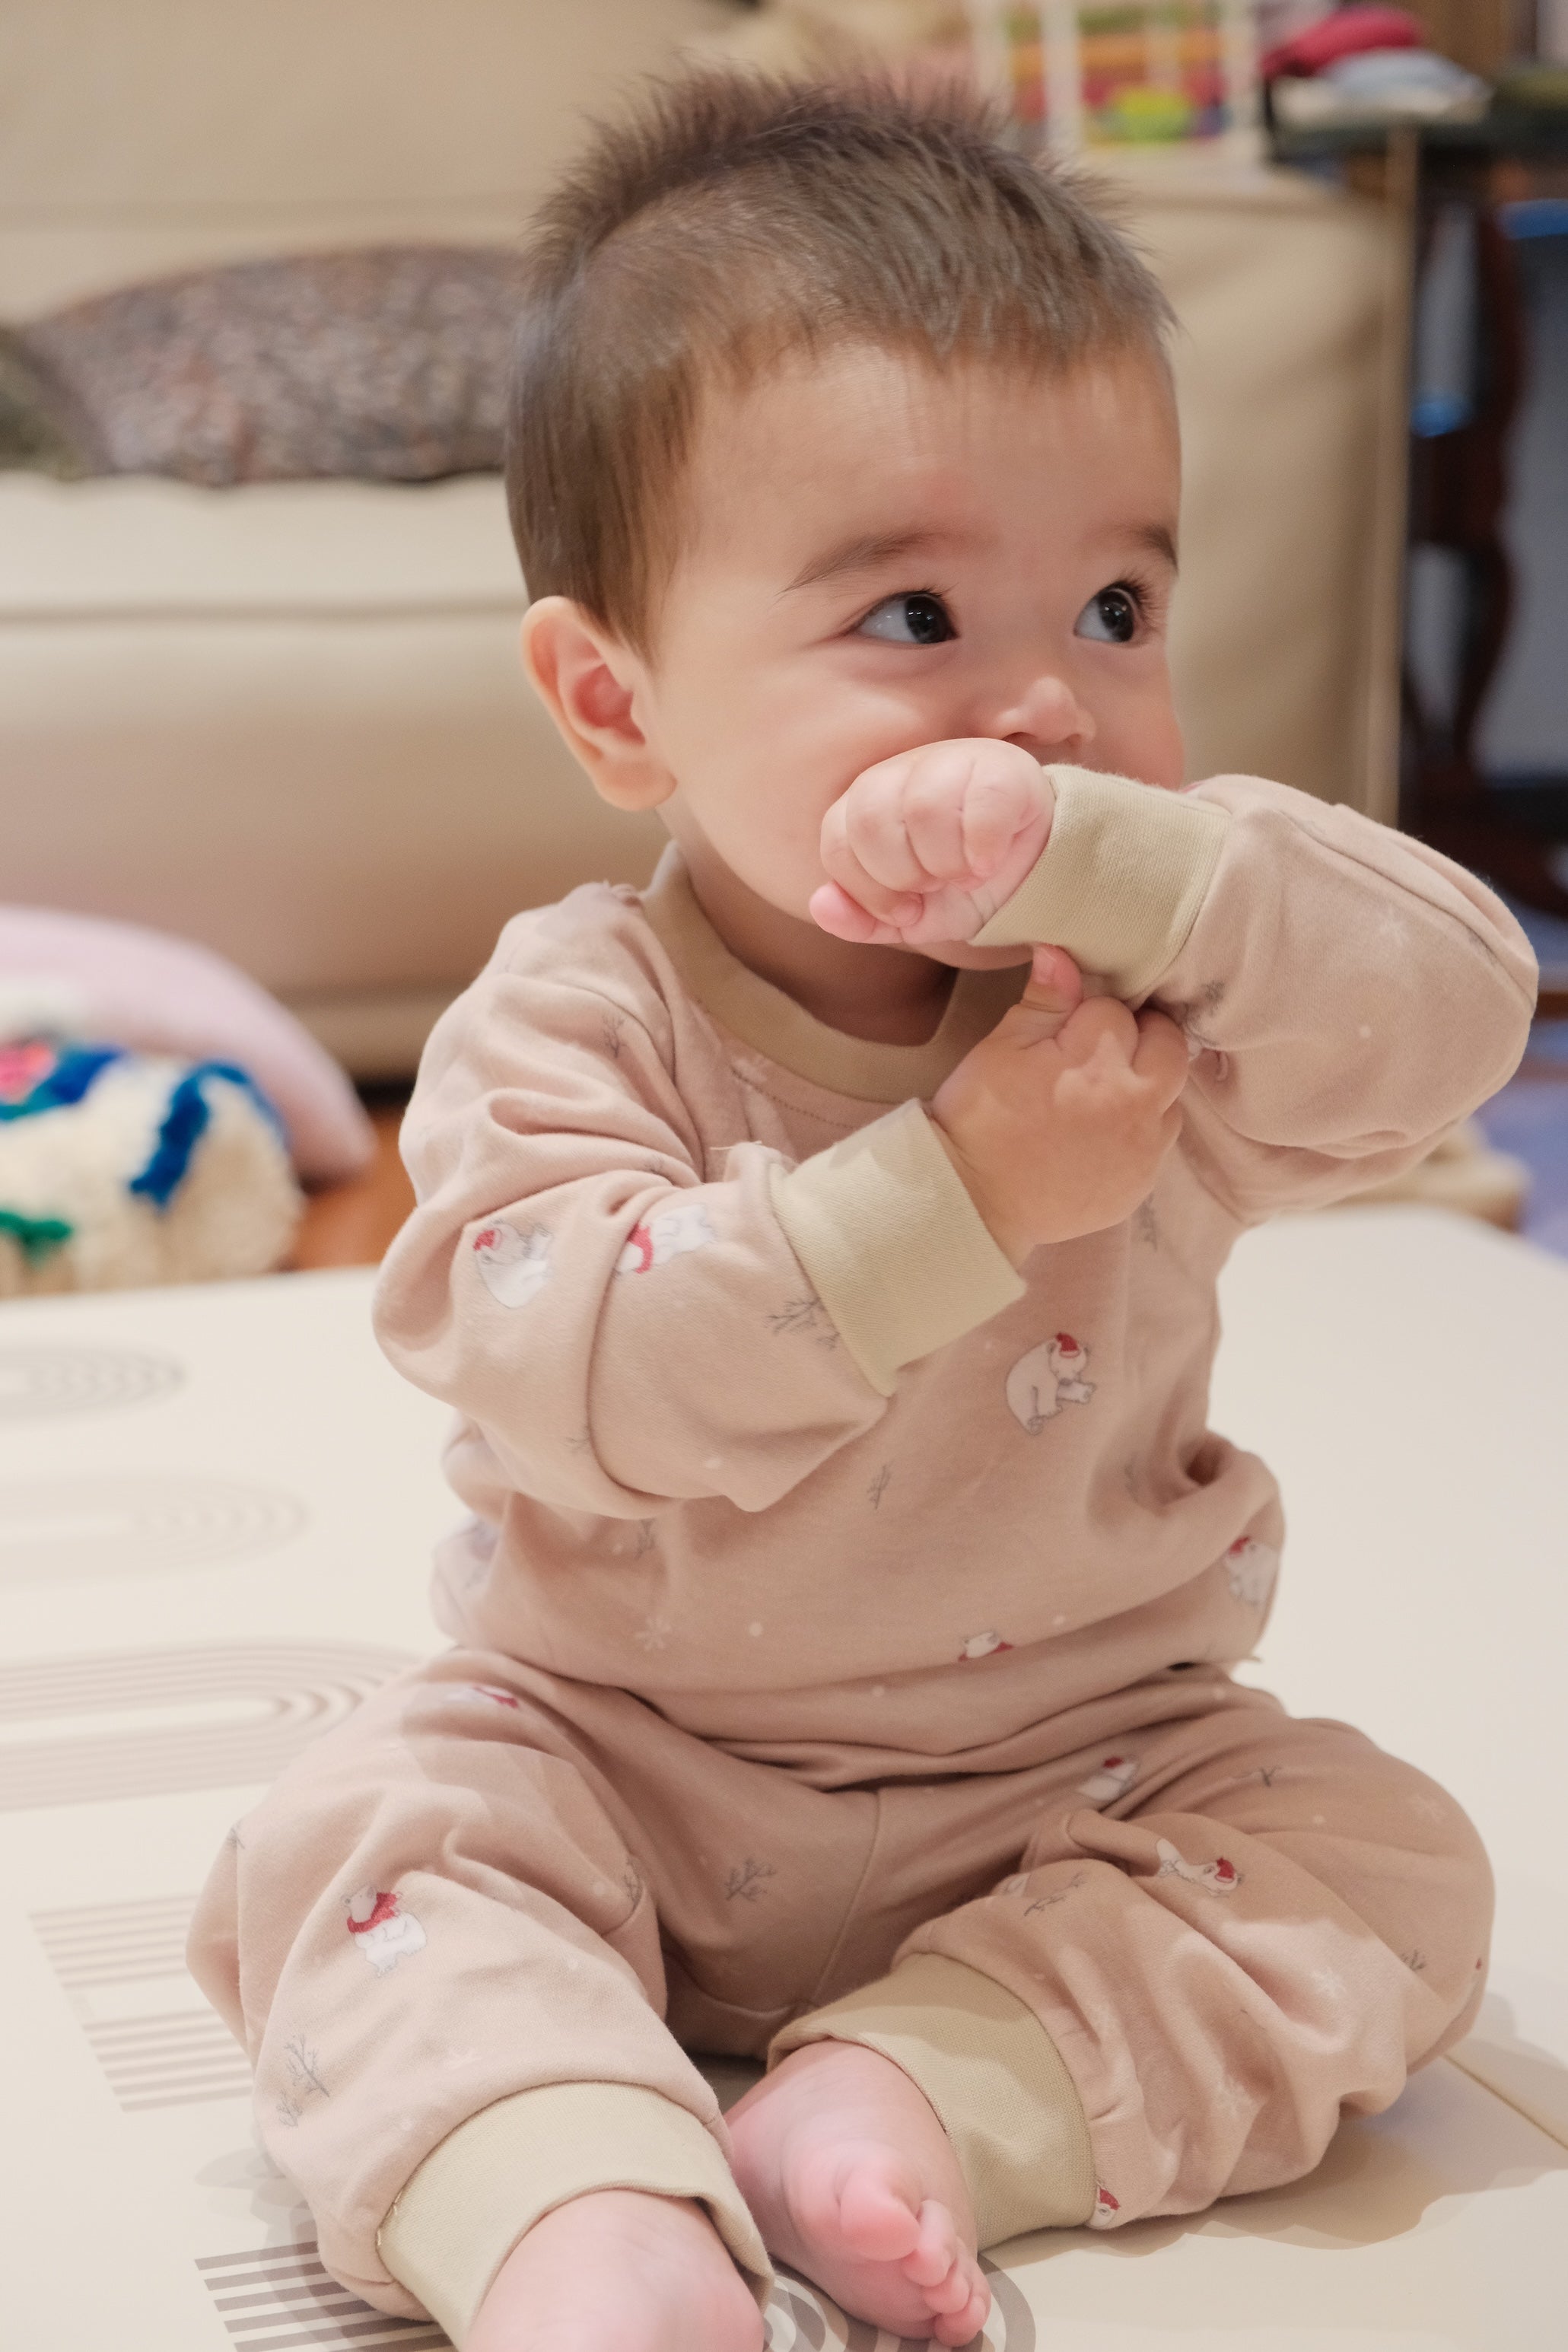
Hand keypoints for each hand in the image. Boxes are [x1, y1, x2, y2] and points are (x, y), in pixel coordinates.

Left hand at [810, 740, 1053, 947]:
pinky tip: (991, 859)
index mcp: (866, 804)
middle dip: (904, 875)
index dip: (869, 889)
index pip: (837, 842)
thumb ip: (861, 918)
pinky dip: (984, 849)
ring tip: (967, 872)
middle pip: (871, 821)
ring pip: (923, 809)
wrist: (1035, 870)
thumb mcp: (910, 916)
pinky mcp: (1003, 767)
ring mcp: (950, 761)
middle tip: (936, 884)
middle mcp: (900, 772)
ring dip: (947, 863)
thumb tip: (820, 906)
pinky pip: (980, 807)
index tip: (906, 907)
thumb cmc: (963, 883)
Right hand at [930, 946, 1186, 1264]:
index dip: (1088, 1013)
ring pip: (1172, 1092)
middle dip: (1141, 1035)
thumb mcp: (1000, 1050)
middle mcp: (1134, 1103)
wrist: (972, 1202)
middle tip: (1099, 1047)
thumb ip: (1043, 1003)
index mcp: (1098, 1061)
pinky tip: (1100, 1132)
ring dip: (1146, 1082)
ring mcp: (1143, 1148)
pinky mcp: (1141, 1183)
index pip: (1117, 1008)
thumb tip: (1062, 954)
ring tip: (1100, 1093)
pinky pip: (1160, 1139)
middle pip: (1170, 1044)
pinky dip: (1140, 1126)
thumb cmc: (979, 1121)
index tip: (1065, 1029)